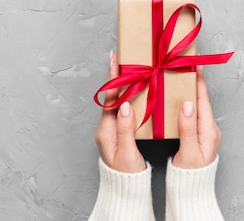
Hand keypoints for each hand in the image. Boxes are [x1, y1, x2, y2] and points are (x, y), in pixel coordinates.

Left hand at [94, 51, 145, 172]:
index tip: (114, 58)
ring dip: (125, 83)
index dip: (114, 76)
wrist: (125, 188)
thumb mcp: (127, 153)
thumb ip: (125, 128)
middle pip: (113, 94)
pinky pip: (124, 107)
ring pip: (119, 99)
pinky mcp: (119, 130)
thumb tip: (125, 105)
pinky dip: (130, 95)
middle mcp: (106, 126)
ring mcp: (112, 128)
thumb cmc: (126, 174)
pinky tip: (138, 88)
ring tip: (132, 66)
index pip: (110, 97)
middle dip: (119, 74)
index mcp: (106, 130)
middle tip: (124, 55)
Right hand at [172, 66, 220, 168]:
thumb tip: (188, 105)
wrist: (191, 191)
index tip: (194, 64)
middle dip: (192, 82)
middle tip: (183, 65)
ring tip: (178, 76)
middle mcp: (208, 128)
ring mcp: (203, 131)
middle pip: (200, 99)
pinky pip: (190, 113)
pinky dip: (183, 102)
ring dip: (187, 90)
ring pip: (195, 105)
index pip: (203, 100)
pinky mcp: (196, 134)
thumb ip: (188, 129)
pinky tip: (174, 97)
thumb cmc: (190, 176)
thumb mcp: (189, 153)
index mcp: (209, 131)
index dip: (198, 81)